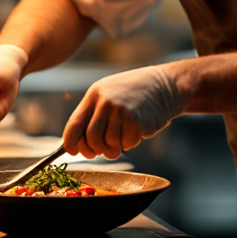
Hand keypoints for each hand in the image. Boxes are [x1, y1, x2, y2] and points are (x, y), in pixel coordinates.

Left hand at [63, 65, 183, 159]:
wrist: (165, 85)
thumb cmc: (133, 94)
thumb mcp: (108, 94)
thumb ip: (93, 114)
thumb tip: (75, 144)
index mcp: (94, 95)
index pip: (74, 125)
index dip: (71, 143)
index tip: (74, 151)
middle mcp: (105, 102)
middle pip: (91, 139)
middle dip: (93, 150)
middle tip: (99, 151)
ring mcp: (121, 112)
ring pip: (108, 145)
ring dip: (114, 148)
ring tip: (121, 137)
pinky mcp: (136, 122)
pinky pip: (125, 145)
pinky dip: (128, 144)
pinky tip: (135, 131)